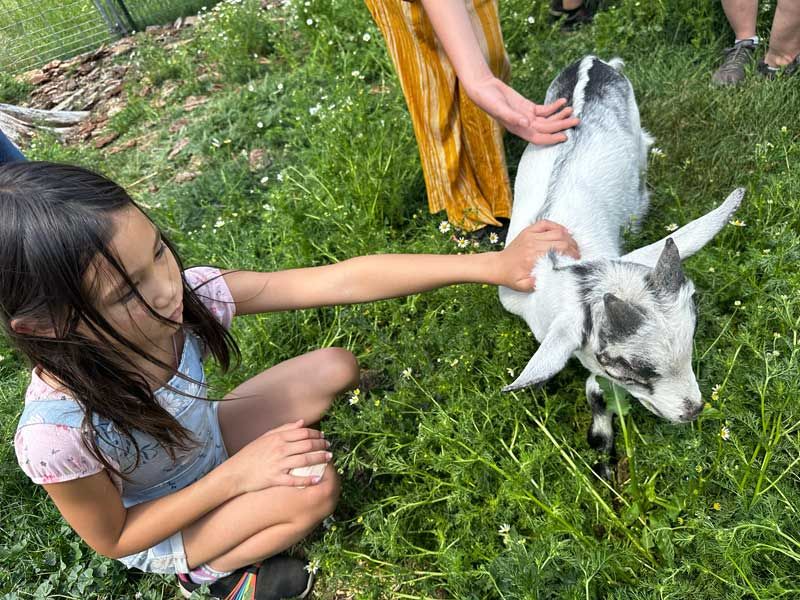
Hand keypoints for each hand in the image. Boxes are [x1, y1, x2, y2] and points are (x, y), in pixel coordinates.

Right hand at [226, 420, 331, 493]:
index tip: (323, 437)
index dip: (316, 435)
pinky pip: (294, 480)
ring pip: (304, 460)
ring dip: (319, 459)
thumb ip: (284, 429)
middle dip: (321, 446)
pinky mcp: (275, 479)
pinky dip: (307, 480)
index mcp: (277, 438)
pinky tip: (317, 480)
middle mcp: (279, 449)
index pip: (302, 433)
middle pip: (306, 445)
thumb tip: (302, 422)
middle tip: (329, 448)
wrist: (234, 473)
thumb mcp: (265, 437)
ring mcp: (277, 464)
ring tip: (328, 459)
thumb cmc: (250, 455)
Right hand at [463, 76, 578, 144]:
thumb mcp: (499, 108)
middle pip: (547, 128)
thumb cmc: (488, 100)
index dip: (551, 139)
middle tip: (577, 120)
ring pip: (548, 120)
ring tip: (572, 110)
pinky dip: (554, 106)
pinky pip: (544, 110)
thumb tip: (527, 123)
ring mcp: (527, 116)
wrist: (484, 88)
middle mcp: (524, 125)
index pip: (538, 138)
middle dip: (562, 125)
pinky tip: (563, 101)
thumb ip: (513, 116)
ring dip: (560, 116)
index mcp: (518, 128)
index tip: (564, 136)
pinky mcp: (528, 106)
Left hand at [499, 220, 579, 290]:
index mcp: (533, 257)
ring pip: (556, 231)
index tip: (577, 261)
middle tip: (577, 255)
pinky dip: (557, 226)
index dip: (571, 255)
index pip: (560, 251)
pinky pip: (546, 223)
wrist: (498, 266)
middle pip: (561, 240)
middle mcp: (533, 243)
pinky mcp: (528, 230)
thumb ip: (538, 283)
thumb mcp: (523, 286)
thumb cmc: (511, 277)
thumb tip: (553, 278)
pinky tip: (564, 232)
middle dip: (573, 247)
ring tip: (572, 246)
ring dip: (568, 237)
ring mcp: (530, 235)